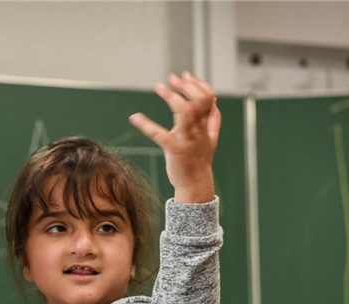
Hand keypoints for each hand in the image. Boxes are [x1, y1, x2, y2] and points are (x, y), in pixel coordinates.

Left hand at [128, 71, 220, 203]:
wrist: (195, 183)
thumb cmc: (199, 159)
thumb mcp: (211, 138)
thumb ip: (213, 119)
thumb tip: (214, 100)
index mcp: (205, 125)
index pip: (209, 98)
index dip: (198, 84)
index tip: (185, 75)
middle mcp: (198, 130)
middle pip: (199, 101)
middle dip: (186, 87)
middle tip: (172, 78)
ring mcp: (187, 139)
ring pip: (186, 112)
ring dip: (172, 97)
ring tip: (159, 87)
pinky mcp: (174, 150)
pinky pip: (160, 134)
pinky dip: (146, 124)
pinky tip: (135, 117)